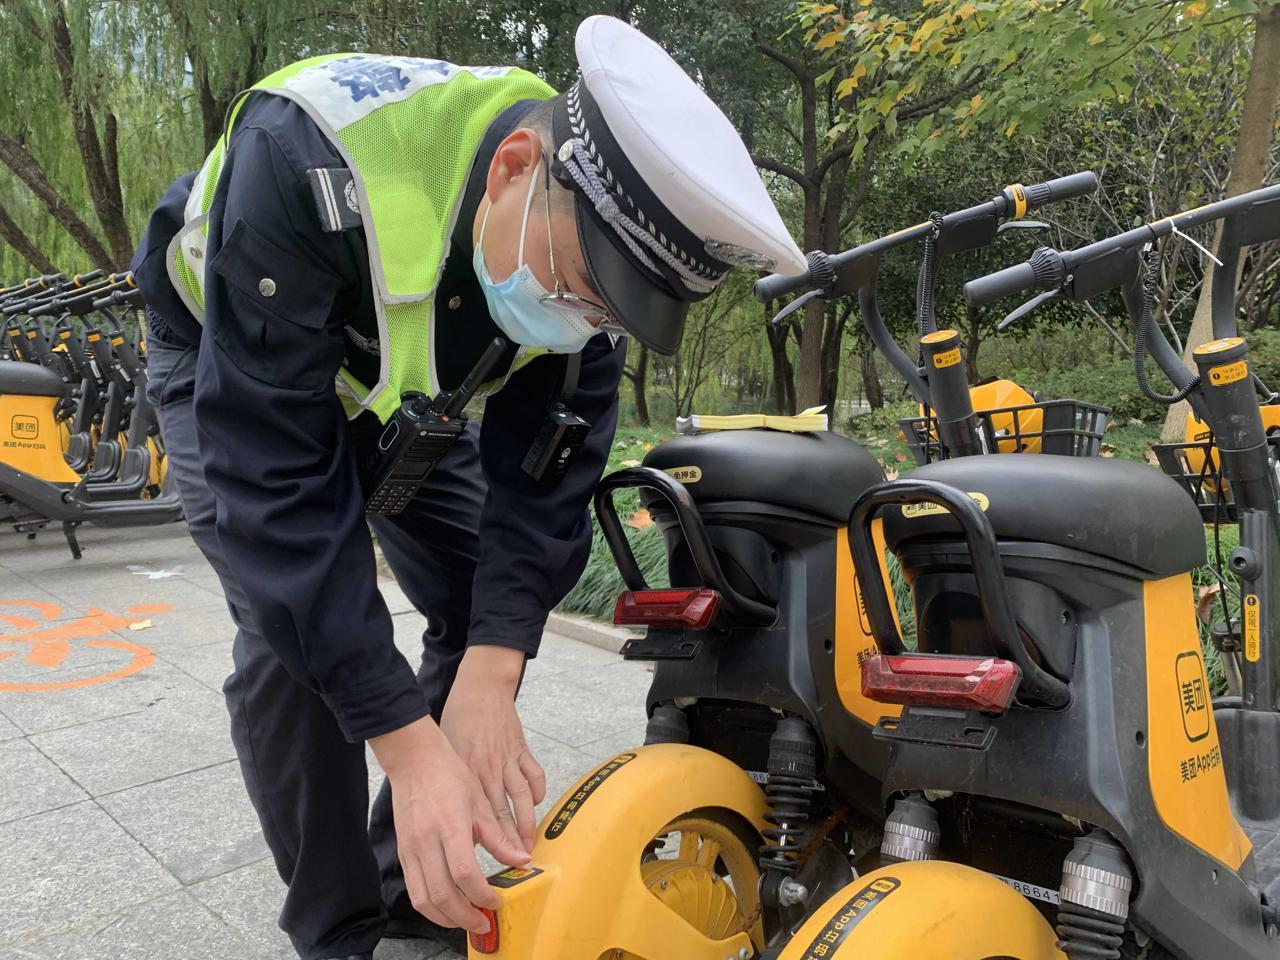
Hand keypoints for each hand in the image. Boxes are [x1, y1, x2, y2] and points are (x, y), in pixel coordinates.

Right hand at [369, 715, 529, 933]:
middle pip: (442, 895)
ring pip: (423, 899)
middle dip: (465, 917)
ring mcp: (410, 849)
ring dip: (445, 918)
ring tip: (465, 919)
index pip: (464, 874)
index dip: (482, 895)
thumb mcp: (481, 804)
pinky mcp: (402, 852)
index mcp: (450, 827)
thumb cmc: (449, 775)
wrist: (415, 761)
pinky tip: (447, 905)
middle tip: (483, 921)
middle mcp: (426, 842)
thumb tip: (521, 860)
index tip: (496, 901)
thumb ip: (499, 838)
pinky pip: (413, 889)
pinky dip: (430, 905)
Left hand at [441, 645, 546, 852]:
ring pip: (522, 797)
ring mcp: (509, 759)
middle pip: (503, 811)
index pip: (480, 813)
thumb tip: (456, 812)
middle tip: (518, 861)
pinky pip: (534, 774)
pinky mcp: (522, 749)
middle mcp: (489, 769)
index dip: (489, 839)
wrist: (480, 689)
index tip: (492, 856)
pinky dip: (538, 790)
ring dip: (527, 822)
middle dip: (512, 840)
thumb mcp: (450, 752)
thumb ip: (455, 782)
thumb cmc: (458, 720)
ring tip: (530, 842)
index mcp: (469, 772)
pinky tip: (536, 802)